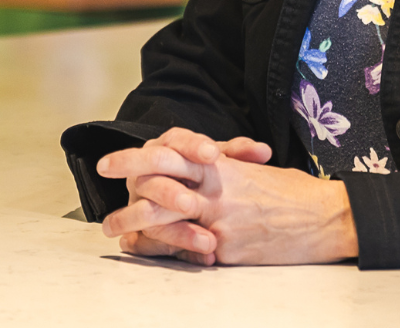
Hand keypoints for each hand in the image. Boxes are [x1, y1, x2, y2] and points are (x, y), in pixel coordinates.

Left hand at [98, 127, 357, 265]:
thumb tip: (208, 172)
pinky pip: (185, 251)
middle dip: (126, 176)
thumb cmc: (296, 194)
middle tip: (101, 177)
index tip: (113, 159)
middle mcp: (217, 188)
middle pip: (160, 178)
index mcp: (224, 166)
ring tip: (113, 227)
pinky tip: (145, 250)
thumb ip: (228, 171)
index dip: (139, 155)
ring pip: (164, 216)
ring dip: (133, 221)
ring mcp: (219, 219)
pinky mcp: (225, 249)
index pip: (174, 153)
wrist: (324, 218)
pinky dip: (163, 250)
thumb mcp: (258, 173)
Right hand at [98, 128, 271, 263]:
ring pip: (147, 214)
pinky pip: (148, 244)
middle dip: (170, 190)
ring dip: (176, 230)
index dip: (193, 147)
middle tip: (191, 204)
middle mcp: (147, 172)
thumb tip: (263, 152)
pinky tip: (197, 257)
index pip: (176, 141)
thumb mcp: (218, 160)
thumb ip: (239, 153)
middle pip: (151, 176)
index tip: (213, 155)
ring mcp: (137, 202)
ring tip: (207, 241)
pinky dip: (173, 252)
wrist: (173, 200)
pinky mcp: (137, 232)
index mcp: (168, 147)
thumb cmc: (201, 172)